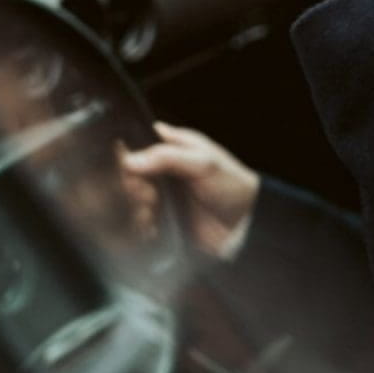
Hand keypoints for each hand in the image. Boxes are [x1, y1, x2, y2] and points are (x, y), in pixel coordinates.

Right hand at [121, 123, 260, 259]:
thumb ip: (167, 157)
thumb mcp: (204, 163)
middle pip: (130, 175)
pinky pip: (139, 221)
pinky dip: (142, 225)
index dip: (128, 157)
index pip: (138, 145)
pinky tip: (153, 226)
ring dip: (138, 207)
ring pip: (131, 200)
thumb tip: (130, 161)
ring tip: (153, 212)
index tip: (131, 170)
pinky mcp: (163, 219)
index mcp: (174, 148)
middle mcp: (165, 171)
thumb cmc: (232, 185)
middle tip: (149, 195)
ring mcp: (163, 196)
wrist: (245, 225)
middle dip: (134, 187)